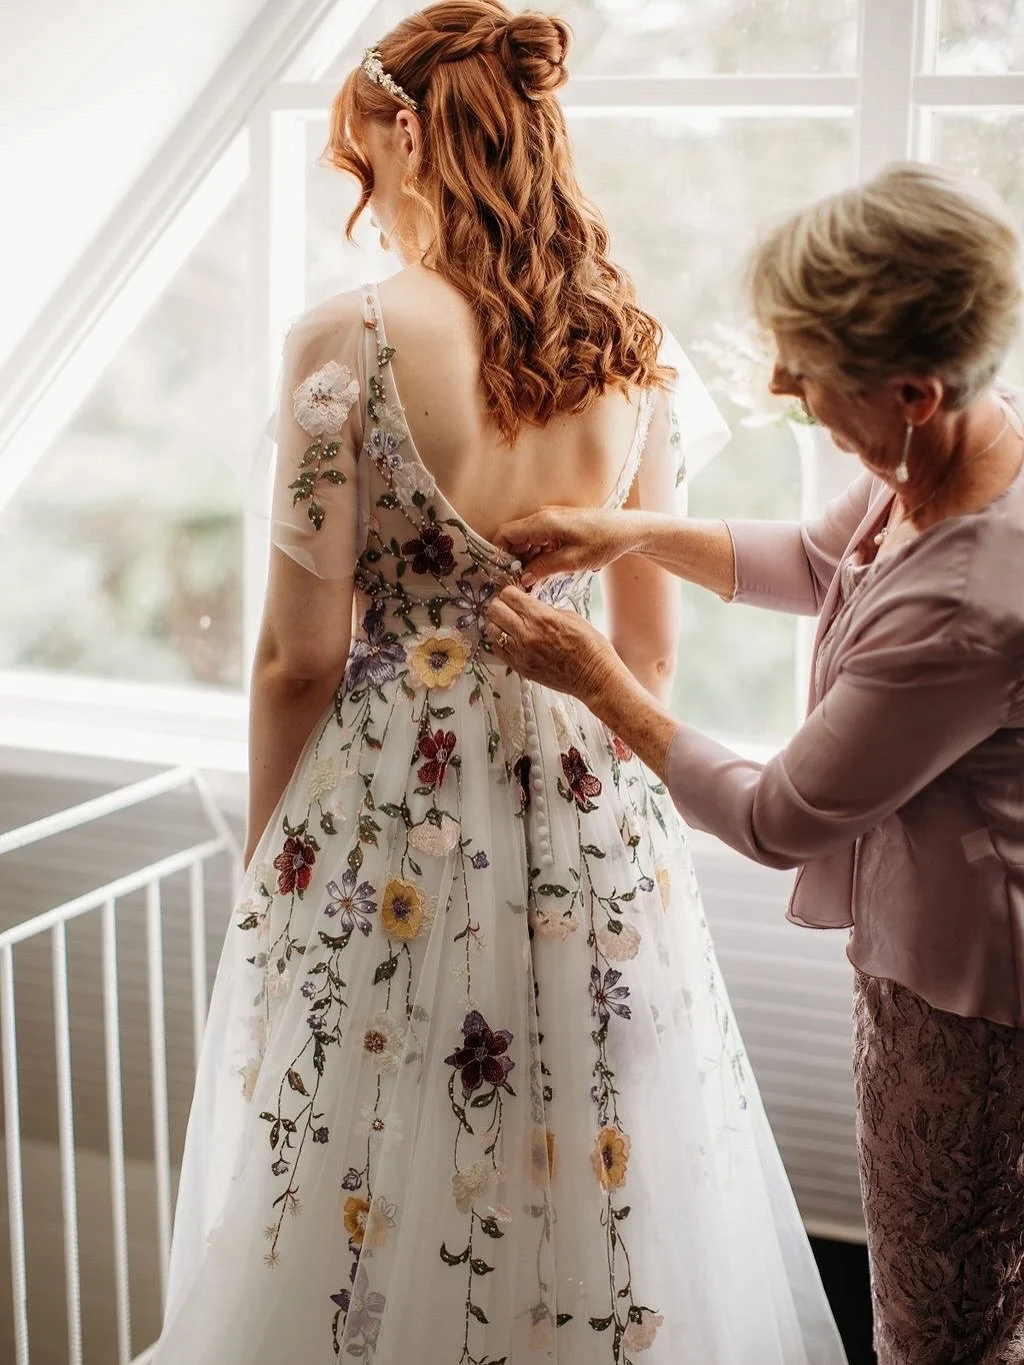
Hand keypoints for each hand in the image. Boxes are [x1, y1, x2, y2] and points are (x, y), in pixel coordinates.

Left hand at [485, 585, 621, 706]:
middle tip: (510, 606)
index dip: (511, 591)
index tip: (516, 593)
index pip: (509, 595)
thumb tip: (530, 606)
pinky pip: (497, 649)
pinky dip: (500, 640)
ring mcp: (521, 653)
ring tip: (509, 622)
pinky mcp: (520, 668)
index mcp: (542, 617)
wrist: (595, 678)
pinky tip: (511, 638)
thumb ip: (546, 609)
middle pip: (495, 610)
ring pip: (491, 629)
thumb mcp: (571, 617)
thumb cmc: (590, 648)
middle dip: (501, 604)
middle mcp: (527, 635)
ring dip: (497, 622)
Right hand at [494, 506, 645, 587]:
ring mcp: (551, 519)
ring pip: (526, 540)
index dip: (498, 553)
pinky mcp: (559, 525)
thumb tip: (522, 579)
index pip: (506, 533)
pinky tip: (543, 570)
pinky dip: (537, 554)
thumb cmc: (603, 542)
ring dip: (525, 559)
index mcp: (543, 522)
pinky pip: (539, 539)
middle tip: (516, 582)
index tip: (500, 572)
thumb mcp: (572, 561)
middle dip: (512, 559)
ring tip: (531, 580)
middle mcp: (543, 517)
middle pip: (515, 537)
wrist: (626, 530)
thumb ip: (543, 569)